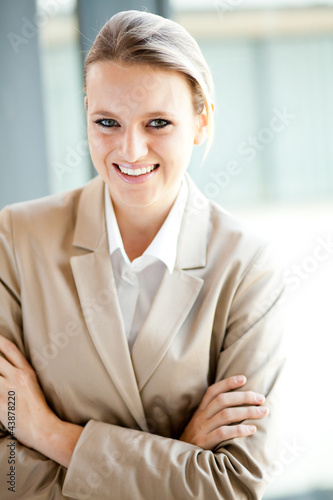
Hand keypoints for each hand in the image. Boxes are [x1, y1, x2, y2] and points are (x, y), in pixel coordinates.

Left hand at [0, 335, 82, 466]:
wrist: (42, 427)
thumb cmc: (39, 410)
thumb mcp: (34, 385)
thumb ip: (21, 375)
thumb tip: (8, 369)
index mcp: (27, 372)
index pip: (11, 350)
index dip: (0, 340)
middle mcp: (16, 377)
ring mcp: (6, 390)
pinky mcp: (0, 403)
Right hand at [179, 375, 268, 449]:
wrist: (179, 459)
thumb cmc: (196, 441)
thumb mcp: (202, 424)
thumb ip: (214, 415)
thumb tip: (240, 406)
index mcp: (200, 410)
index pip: (213, 391)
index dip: (228, 383)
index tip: (244, 378)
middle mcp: (200, 417)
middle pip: (223, 400)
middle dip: (244, 397)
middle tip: (261, 398)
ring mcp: (202, 429)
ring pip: (225, 415)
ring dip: (247, 411)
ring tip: (263, 412)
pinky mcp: (204, 443)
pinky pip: (223, 433)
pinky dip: (239, 430)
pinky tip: (252, 429)